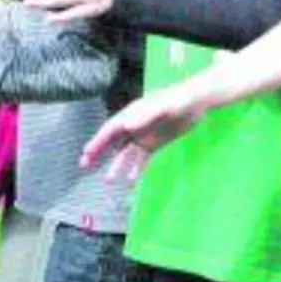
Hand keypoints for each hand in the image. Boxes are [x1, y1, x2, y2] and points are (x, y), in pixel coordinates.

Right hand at [79, 81, 206, 179]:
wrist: (196, 102)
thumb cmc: (179, 101)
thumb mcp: (163, 108)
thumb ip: (145, 116)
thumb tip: (126, 125)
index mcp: (131, 114)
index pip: (110, 129)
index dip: (97, 141)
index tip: (86, 152)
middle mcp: (134, 125)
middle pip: (111, 141)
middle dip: (97, 153)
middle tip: (84, 165)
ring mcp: (143, 135)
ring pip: (125, 153)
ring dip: (116, 166)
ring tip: (108, 180)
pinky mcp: (154, 144)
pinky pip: (141, 159)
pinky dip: (136, 169)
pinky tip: (132, 181)